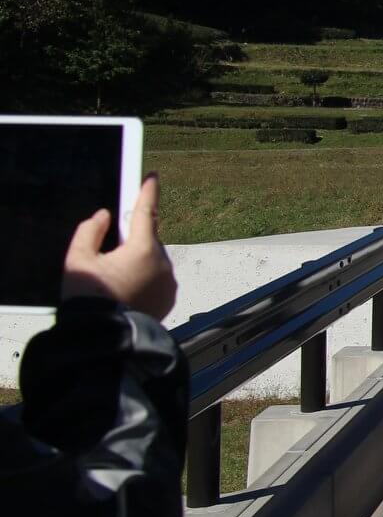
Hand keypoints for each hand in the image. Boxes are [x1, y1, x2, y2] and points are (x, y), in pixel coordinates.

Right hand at [62, 173, 175, 319]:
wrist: (104, 338)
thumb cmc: (89, 299)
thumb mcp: (78, 260)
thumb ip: (90, 231)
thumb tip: (103, 216)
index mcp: (143, 249)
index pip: (146, 211)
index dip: (147, 192)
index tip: (151, 178)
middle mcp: (162, 263)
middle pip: (148, 239)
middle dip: (132, 241)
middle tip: (109, 256)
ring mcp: (169, 282)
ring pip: (153, 260)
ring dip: (139, 262)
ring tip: (115, 280)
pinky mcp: (170, 298)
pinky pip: (158, 279)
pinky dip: (145, 279)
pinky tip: (126, 290)